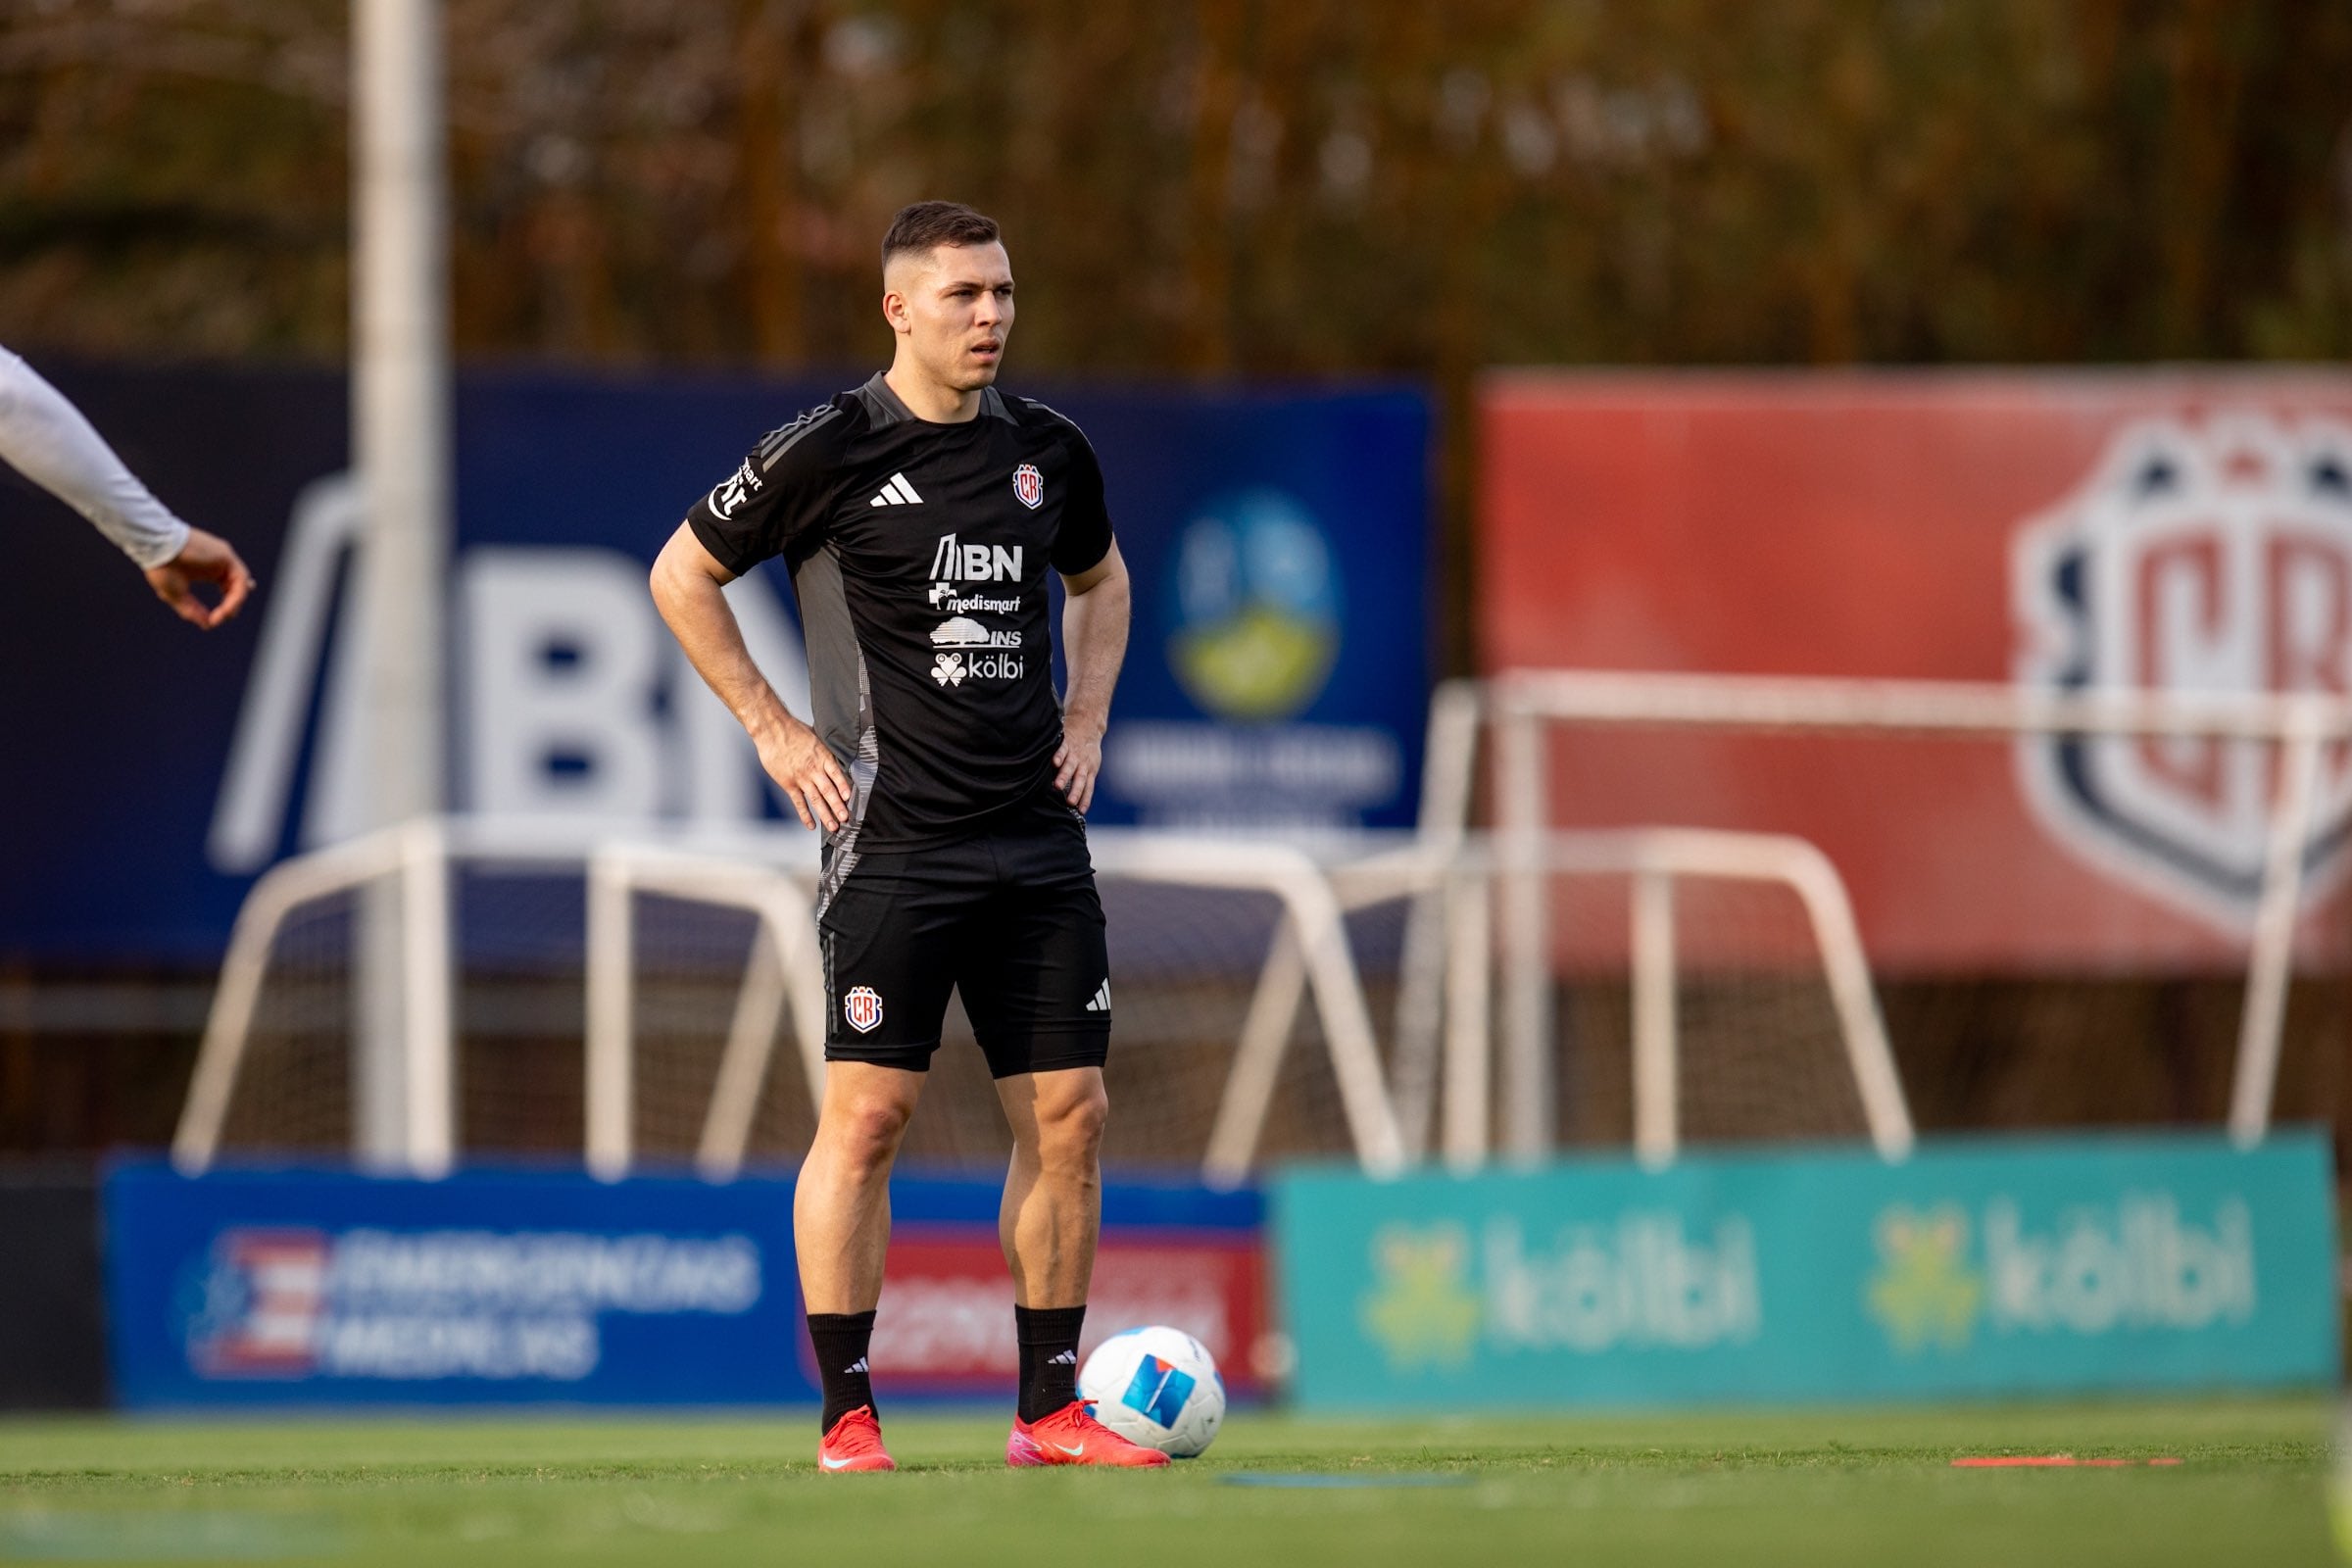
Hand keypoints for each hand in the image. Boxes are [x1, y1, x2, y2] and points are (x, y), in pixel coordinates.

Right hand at [144, 526, 253, 629]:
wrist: (155, 548)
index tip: (216, 619)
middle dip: (230, 608)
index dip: (230, 603)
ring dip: (233, 605)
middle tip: (216, 620)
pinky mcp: (226, 555)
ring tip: (220, 617)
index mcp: (208, 569)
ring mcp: (223, 558)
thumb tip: (208, 625)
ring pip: (241, 586)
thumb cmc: (161, 567)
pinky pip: (240, 579)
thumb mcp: (177, 595)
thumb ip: (193, 610)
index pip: (229, 587)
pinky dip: (236, 597)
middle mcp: (219, 563)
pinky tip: (225, 609)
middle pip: (236, 588)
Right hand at [752, 714, 852, 831]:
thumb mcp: (817, 736)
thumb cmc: (794, 730)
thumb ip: (827, 749)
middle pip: (829, 791)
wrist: (772, 730)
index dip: (845, 787)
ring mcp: (801, 778)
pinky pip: (799, 802)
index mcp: (823, 757)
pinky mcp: (789, 784)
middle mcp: (814, 769)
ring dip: (826, 814)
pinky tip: (811, 825)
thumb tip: (840, 751)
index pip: (838, 775)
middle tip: (846, 819)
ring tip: (834, 827)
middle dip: (839, 807)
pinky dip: (805, 815)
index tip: (850, 798)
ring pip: (817, 799)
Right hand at [1054, 716, 1104, 812]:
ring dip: (1064, 776)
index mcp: (1089, 770)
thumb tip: (1076, 801)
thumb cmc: (1087, 751)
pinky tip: (1054, 762)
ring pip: (1070, 766)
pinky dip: (1059, 755)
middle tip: (1070, 802)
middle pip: (1079, 779)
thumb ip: (1083, 780)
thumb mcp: (1091, 765)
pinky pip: (1062, 750)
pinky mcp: (1067, 743)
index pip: (1088, 787)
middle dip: (1075, 791)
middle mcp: (1082, 764)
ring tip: (1058, 786)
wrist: (1087, 726)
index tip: (1080, 811)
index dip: (1085, 799)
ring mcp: (1074, 754)